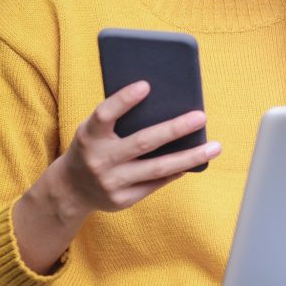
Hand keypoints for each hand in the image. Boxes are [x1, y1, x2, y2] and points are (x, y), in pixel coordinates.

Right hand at [54, 80, 219, 216]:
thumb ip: (119, 119)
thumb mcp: (95, 130)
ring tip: (215, 147)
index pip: (105, 115)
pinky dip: (177, 171)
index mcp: (89, 136)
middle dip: (175, 129)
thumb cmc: (93, 147)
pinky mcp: (122, 200)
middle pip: (142, 142)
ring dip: (190, 157)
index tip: (146, 85)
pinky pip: (156, 183)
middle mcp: (99, 160)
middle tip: (201, 117)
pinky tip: (194, 161)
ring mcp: (111, 183)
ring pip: (158, 168)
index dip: (124, 100)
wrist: (70, 189)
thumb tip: (166, 102)